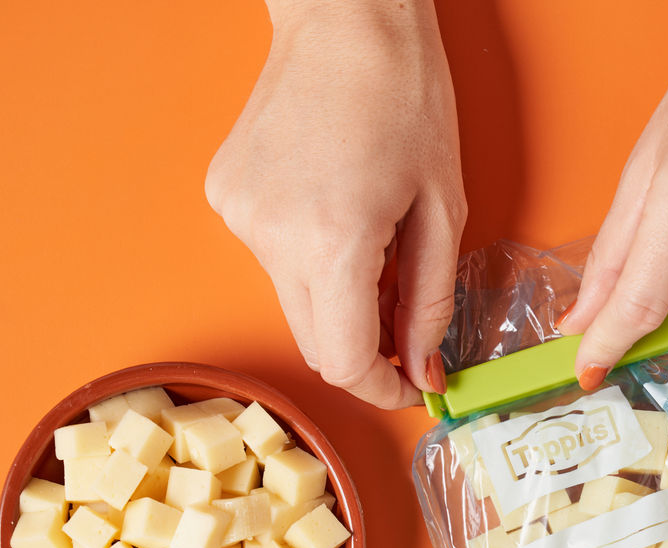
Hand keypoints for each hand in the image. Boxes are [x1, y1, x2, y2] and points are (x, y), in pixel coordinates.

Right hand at [205, 0, 465, 408]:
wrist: (344, 17)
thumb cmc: (406, 95)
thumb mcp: (442, 208)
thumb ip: (430, 301)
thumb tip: (424, 369)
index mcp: (333, 242)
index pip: (346, 363)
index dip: (381, 389)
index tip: (409, 387)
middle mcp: (272, 238)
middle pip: (315, 342)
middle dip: (364, 346)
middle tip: (405, 319)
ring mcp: (239, 218)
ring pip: (295, 300)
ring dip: (336, 294)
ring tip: (372, 233)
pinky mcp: (225, 197)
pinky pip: (272, 258)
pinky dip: (308, 255)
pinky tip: (332, 205)